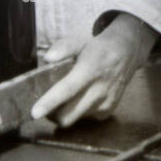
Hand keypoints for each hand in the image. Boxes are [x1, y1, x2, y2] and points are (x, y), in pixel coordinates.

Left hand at [30, 13, 158, 126]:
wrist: (126, 53)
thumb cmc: (97, 48)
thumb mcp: (80, 41)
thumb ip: (63, 47)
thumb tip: (47, 58)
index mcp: (89, 70)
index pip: (67, 89)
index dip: (49, 102)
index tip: (34, 113)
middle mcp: (98, 90)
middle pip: (68, 115)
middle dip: (52, 115)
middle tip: (45, 105)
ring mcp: (105, 103)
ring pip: (75, 119)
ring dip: (65, 112)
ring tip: (65, 97)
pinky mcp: (108, 111)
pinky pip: (85, 118)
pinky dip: (78, 111)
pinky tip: (81, 97)